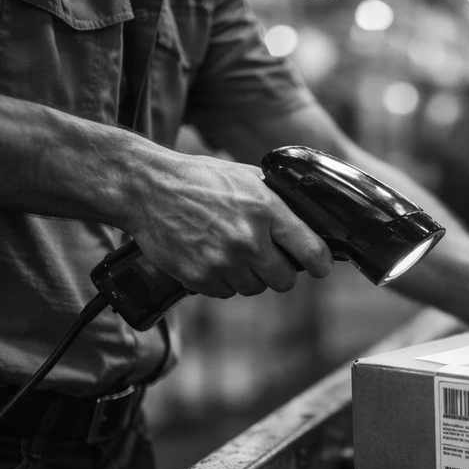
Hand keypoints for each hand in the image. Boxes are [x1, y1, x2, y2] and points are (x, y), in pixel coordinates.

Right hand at [123, 153, 332, 297]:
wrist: (146, 188)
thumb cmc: (199, 179)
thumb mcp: (246, 176)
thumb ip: (278, 200)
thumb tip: (307, 221)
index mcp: (266, 210)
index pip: (312, 252)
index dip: (322, 264)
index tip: (321, 266)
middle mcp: (248, 239)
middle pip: (285, 281)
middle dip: (279, 271)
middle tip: (267, 258)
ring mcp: (223, 261)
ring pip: (254, 288)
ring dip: (248, 276)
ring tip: (230, 250)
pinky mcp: (200, 277)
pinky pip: (225, 292)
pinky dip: (221, 280)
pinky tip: (210, 257)